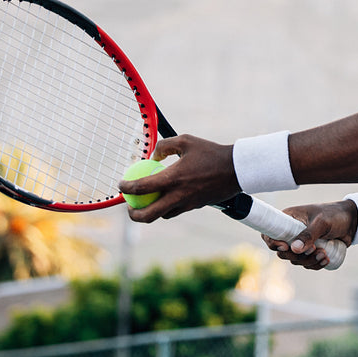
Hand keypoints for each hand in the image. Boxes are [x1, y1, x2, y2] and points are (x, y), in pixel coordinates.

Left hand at [119, 134, 240, 221]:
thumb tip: (152, 155)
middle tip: (128, 205)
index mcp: (173, 179)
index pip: (142, 187)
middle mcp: (178, 196)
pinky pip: (174, 211)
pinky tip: (164, 198)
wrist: (236, 170)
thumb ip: (165, 146)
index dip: (126, 187)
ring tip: (144, 202)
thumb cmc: (211, 152)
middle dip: (133, 214)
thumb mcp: (186, 141)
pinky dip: (165, 208)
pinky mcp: (195, 207)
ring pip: (161, 215)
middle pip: (148, 215)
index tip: (121, 184)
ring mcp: (186, 204)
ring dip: (149, 212)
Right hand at [262, 201, 356, 270]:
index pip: (270, 233)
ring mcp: (301, 243)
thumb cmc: (335, 215)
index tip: (285, 247)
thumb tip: (294, 249)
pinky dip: (315, 264)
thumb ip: (308, 234)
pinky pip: (307, 264)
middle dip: (297, 256)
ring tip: (324, 254)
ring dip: (309, 261)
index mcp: (288, 219)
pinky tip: (326, 259)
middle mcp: (291, 232)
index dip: (273, 243)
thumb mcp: (321, 222)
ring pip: (296, 260)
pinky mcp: (311, 252)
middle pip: (283, 252)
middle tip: (313, 249)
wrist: (352, 222)